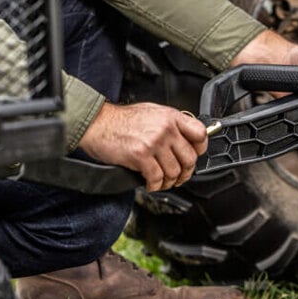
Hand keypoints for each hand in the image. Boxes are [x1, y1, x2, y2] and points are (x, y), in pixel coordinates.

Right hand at [79, 102, 207, 191]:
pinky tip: (151, 184)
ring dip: (170, 182)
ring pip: (174, 171)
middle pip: (189, 158)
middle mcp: (165, 129)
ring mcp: (154, 142)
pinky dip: (155, 186)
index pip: (200, 134)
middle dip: (185, 172)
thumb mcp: (152, 112)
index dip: (200, 149)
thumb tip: (185, 138)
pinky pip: (157, 178)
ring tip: (163, 182)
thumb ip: (170, 124)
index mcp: (170, 117)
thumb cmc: (121, 119)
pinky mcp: (141, 156)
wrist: (97, 123)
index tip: (195, 156)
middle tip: (179, 176)